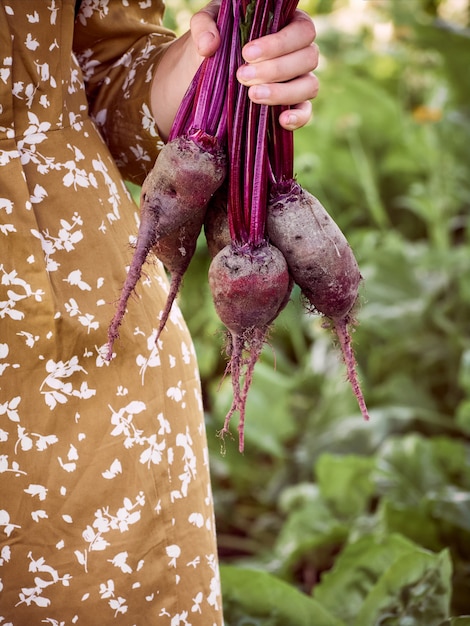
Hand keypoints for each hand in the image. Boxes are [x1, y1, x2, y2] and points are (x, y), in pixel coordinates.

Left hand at [191, 5, 318, 129]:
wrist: (205, 70)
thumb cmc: (216, 42)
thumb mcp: (206, 26)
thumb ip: (205, 26)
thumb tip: (209, 45)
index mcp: (288, 25)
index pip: (301, 30)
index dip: (279, 43)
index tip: (247, 53)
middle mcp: (299, 52)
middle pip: (308, 58)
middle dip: (276, 69)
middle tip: (243, 76)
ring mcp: (299, 80)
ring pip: (309, 85)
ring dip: (283, 92)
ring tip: (253, 96)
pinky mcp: (294, 106)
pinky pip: (306, 112)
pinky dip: (298, 117)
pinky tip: (281, 119)